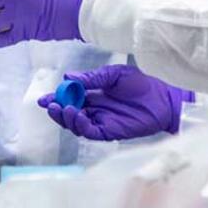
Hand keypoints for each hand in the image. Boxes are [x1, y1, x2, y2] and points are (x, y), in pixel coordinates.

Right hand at [38, 65, 193, 140]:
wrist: (162, 97)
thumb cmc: (141, 84)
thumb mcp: (114, 75)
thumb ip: (92, 78)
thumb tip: (69, 76)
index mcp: (94, 95)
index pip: (70, 98)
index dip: (57, 98)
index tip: (44, 98)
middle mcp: (95, 110)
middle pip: (69, 114)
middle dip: (57, 110)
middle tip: (50, 104)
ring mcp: (101, 122)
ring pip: (76, 125)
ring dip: (66, 118)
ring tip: (63, 108)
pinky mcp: (109, 132)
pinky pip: (90, 132)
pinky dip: (80, 125)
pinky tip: (77, 115)